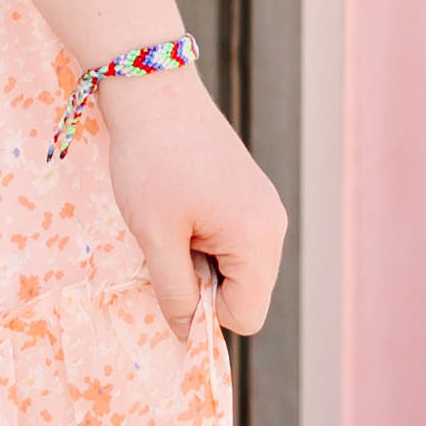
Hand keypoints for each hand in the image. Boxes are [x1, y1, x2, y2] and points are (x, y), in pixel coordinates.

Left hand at [95, 64, 284, 339]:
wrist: (153, 91)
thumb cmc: (152, 164)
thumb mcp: (156, 236)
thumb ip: (174, 292)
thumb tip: (187, 334)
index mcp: (259, 240)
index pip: (246, 316)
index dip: (205, 312)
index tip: (172, 276)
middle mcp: (273, 227)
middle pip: (245, 293)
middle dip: (204, 284)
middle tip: (169, 244)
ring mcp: (264, 207)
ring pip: (237, 268)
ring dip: (201, 260)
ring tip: (173, 222)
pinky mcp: (249, 194)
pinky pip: (233, 240)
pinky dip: (205, 238)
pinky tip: (181, 207)